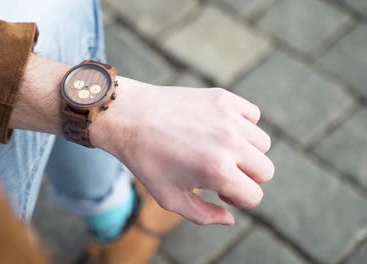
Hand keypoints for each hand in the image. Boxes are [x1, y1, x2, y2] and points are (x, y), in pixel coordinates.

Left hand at [92, 78, 273, 224]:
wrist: (130, 117)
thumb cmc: (146, 160)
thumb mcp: (169, 197)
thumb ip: (203, 215)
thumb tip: (230, 218)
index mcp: (218, 171)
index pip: (254, 196)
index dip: (238, 199)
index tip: (220, 192)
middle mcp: (230, 143)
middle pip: (265, 171)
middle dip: (247, 178)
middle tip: (221, 174)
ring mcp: (229, 117)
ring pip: (262, 143)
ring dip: (247, 152)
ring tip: (221, 151)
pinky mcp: (224, 98)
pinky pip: (252, 115)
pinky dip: (244, 125)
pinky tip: (221, 129)